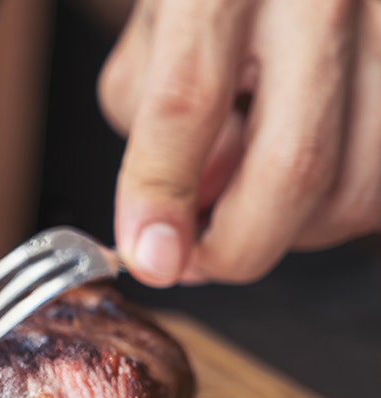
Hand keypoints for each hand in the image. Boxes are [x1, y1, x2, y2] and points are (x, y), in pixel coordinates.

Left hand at [99, 0, 380, 286]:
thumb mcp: (159, 24)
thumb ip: (151, 117)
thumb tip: (180, 219)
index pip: (187, 103)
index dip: (162, 197)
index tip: (151, 260)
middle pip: (296, 165)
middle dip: (237, 246)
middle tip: (196, 260)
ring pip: (360, 187)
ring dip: (296, 227)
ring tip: (254, 194)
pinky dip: (343, 200)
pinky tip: (310, 169)